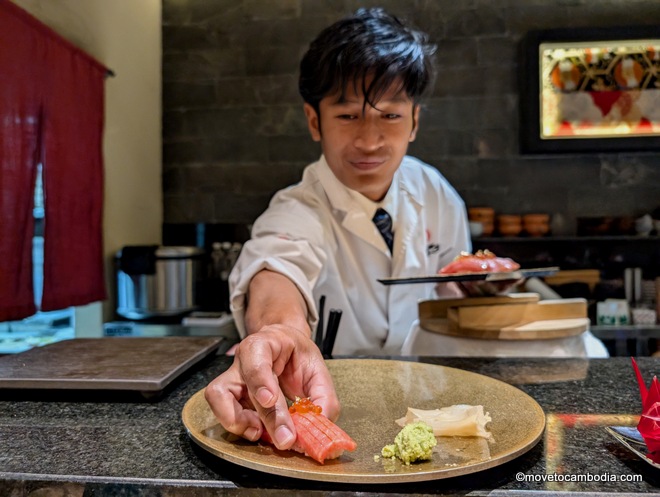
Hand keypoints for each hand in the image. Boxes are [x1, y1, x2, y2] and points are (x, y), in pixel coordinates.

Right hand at [204, 324, 339, 449]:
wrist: (286, 350)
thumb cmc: (298, 355)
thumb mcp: (317, 368)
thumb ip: (323, 395)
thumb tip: (320, 422)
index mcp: (264, 343)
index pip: (255, 357)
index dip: (260, 380)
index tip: (270, 400)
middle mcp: (243, 360)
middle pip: (242, 385)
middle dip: (265, 416)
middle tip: (285, 438)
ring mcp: (233, 378)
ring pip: (218, 396)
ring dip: (237, 420)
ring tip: (262, 431)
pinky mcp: (230, 397)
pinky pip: (223, 412)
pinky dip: (238, 426)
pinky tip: (258, 430)